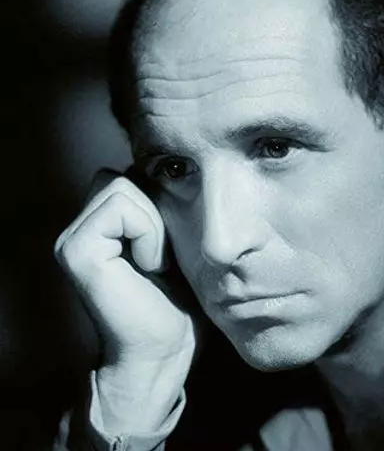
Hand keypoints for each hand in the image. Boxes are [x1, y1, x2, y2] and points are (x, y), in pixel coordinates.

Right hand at [55, 171, 195, 431]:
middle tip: (161, 253)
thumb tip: (171, 167)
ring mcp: (72, 238)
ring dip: (154, 223)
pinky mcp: (75, 250)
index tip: (168, 245)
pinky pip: (121, 209)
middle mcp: (80, 227)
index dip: (158, 201)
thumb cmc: (178, 298)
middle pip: (123, 174)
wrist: (166, 348)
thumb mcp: (173, 238)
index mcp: (101, 224)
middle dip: (155, 209)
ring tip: (155, 261)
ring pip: (122, 185)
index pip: (129, 173)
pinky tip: (150, 267)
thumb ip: (158, 204)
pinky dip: (147, 234)